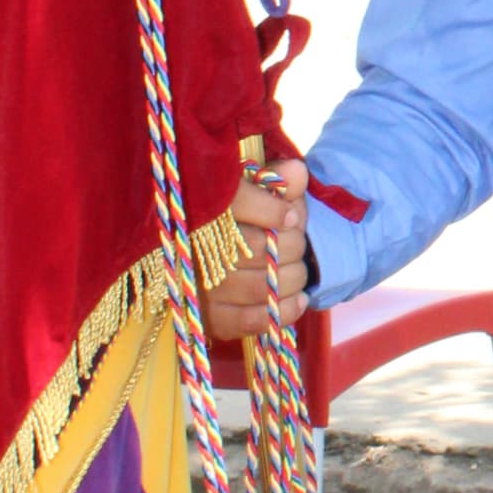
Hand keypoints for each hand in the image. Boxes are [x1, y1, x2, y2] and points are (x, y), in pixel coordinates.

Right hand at [203, 160, 307, 350]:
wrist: (209, 252)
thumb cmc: (238, 217)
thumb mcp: (253, 190)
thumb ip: (277, 179)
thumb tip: (298, 172)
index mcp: (200, 205)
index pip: (239, 203)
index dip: (274, 211)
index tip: (293, 217)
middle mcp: (193, 246)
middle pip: (258, 248)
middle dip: (292, 247)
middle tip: (298, 244)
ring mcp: (198, 285)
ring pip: (260, 286)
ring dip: (292, 279)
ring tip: (299, 271)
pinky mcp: (207, 317)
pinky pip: (249, 320)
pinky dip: (280, 312)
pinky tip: (299, 300)